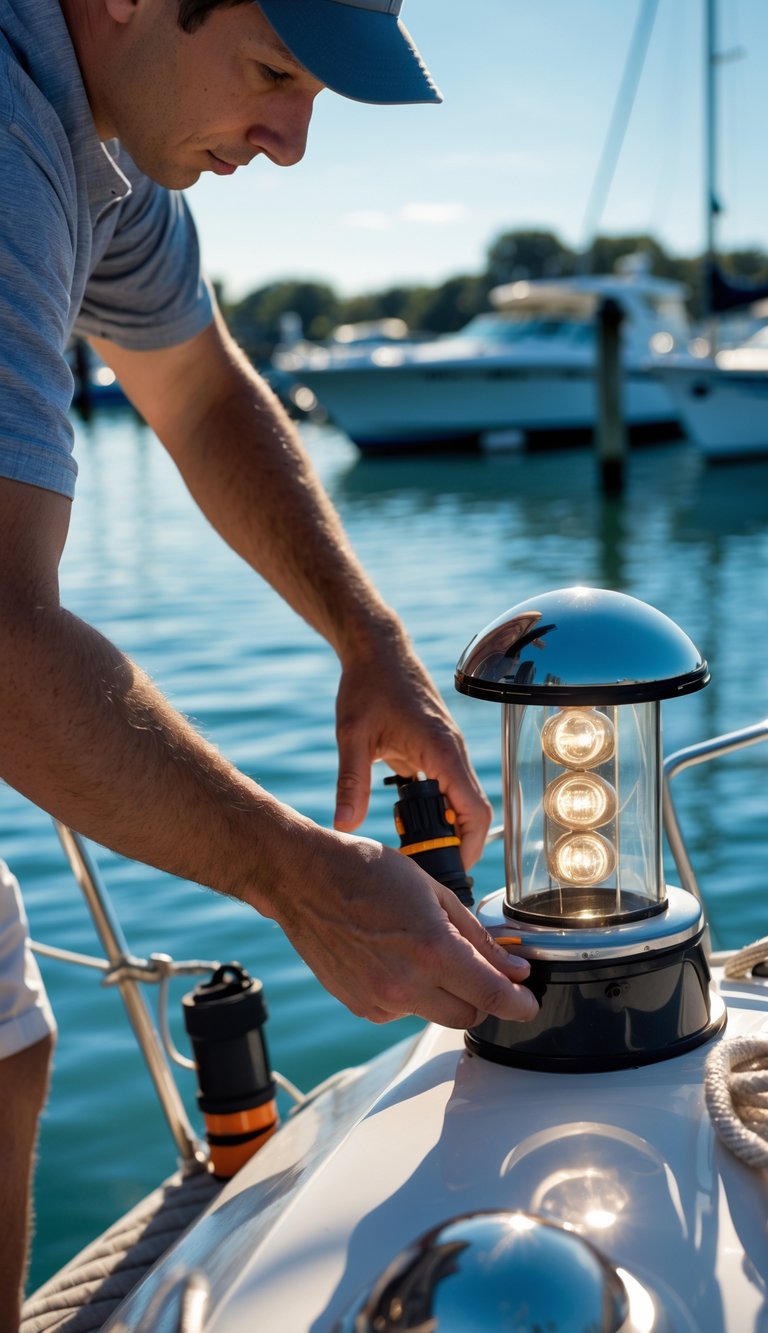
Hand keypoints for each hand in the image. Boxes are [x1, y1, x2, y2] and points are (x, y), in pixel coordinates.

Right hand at [266, 825, 537, 1028]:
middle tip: (477, 967)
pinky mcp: (360, 1007)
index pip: (492, 996)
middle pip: (468, 1016)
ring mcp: (380, 1001)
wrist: (302, 879)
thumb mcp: (433, 892)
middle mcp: (406, 985)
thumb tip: (514, 967)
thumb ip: (478, 936)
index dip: (519, 1004)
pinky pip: (403, 1012)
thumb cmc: (366, 872)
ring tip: (419, 948)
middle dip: (482, 996)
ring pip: (436, 1015)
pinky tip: (394, 958)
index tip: (529, 1002)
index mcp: (431, 950)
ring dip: (443, 993)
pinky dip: (411, 994)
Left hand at [333, 634, 491, 867]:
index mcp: (442, 750)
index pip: (474, 810)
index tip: (450, 869)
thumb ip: (350, 781)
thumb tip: (344, 825)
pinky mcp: (437, 748)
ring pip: (461, 799)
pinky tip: (409, 821)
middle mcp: (453, 752)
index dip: (468, 845)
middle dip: (457, 843)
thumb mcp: (352, 735)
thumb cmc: (367, 685)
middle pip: (473, 811)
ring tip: (416, 849)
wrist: (377, 649)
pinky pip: (447, 786)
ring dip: (446, 826)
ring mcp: (448, 750)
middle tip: (427, 868)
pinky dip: (436, 808)